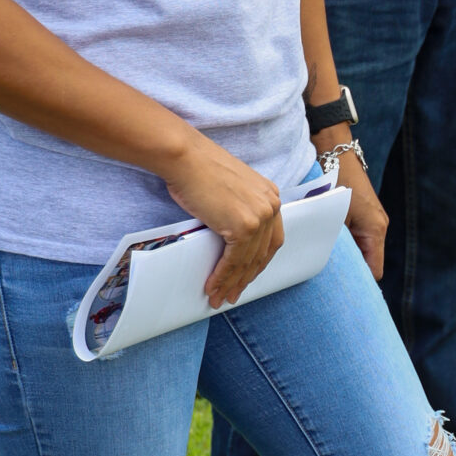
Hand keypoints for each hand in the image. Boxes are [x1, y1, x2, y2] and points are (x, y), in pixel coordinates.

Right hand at [163, 136, 284, 308]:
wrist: (185, 158)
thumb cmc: (198, 169)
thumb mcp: (230, 190)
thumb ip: (238, 210)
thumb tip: (230, 238)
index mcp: (270, 196)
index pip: (270, 239)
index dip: (258, 262)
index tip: (246, 277)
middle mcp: (271, 206)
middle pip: (263, 253)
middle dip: (246, 277)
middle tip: (233, 294)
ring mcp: (260, 216)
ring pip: (248, 261)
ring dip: (232, 282)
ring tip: (220, 297)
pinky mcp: (244, 227)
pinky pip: (234, 261)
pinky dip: (222, 276)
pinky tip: (213, 287)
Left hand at [320, 143, 387, 280]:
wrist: (336, 154)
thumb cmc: (333, 183)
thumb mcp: (331, 218)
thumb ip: (333, 242)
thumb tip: (324, 267)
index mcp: (374, 230)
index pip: (374, 272)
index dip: (359, 284)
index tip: (342, 295)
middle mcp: (379, 226)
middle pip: (370, 263)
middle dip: (353, 274)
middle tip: (332, 286)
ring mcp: (374, 220)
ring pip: (365, 251)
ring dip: (350, 259)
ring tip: (329, 268)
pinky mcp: (366, 214)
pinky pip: (361, 238)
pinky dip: (349, 246)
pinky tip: (332, 247)